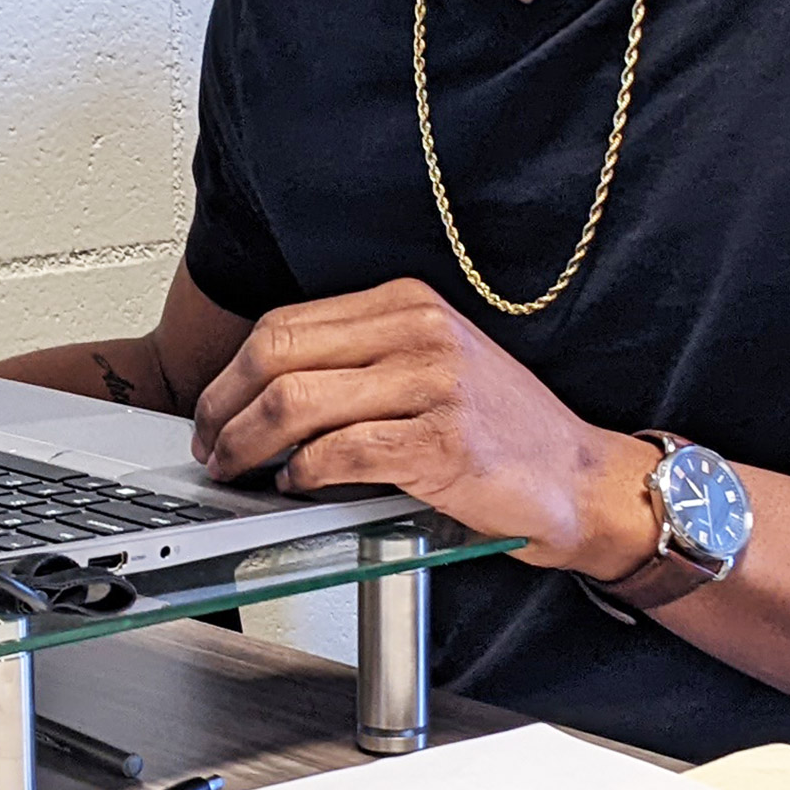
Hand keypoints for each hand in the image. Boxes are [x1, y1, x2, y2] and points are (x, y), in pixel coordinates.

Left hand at [188, 278, 651, 573]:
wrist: (582, 478)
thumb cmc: (503, 432)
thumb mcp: (431, 368)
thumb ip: (357, 365)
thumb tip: (260, 395)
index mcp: (408, 303)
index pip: (285, 322)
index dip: (230, 372)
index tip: (210, 408)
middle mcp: (419, 331)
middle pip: (277, 355)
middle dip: (222, 406)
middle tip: (208, 446)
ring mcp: (433, 384)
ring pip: (297, 402)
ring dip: (247, 445)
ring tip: (234, 471)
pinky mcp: (441, 444)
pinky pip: (339, 453)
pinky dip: (300, 474)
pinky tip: (293, 486)